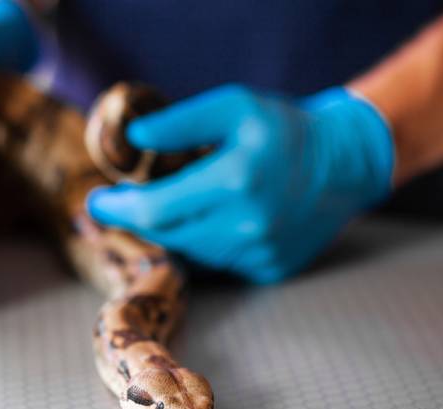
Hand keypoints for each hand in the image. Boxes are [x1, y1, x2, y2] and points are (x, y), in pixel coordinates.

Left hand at [87, 85, 393, 283]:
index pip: (155, 209)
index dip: (118, 209)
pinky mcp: (269, 269)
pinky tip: (215, 217)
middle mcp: (248, 225)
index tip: (96, 202)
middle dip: (138, 218)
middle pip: (167, 234)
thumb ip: (181, 122)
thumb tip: (134, 138)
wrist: (347, 164)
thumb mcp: (234, 106)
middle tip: (122, 201)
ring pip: (191, 250)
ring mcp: (259, 253)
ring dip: (174, 228)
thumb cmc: (284, 129)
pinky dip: (205, 241)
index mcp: (237, 180)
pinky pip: (218, 261)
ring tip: (180, 200)